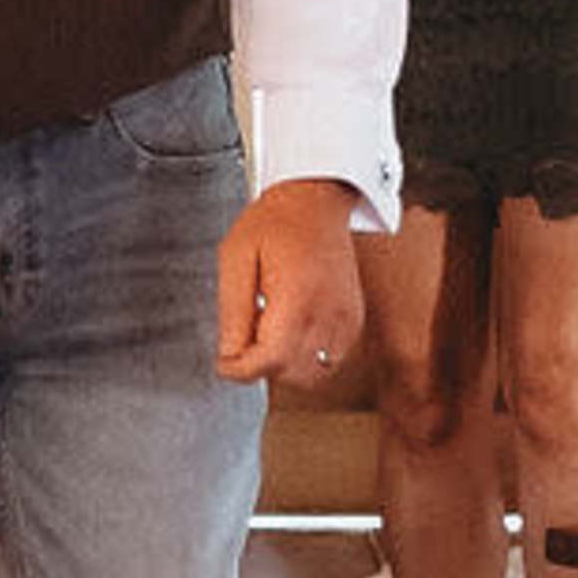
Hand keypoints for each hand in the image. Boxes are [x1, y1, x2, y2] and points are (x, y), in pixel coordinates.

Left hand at [220, 180, 363, 390]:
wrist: (315, 202)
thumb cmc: (274, 223)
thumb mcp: (235, 258)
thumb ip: (232, 312)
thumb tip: (229, 354)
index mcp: (296, 297)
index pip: (269, 362)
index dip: (238, 370)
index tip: (224, 362)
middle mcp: (327, 313)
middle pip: (290, 375)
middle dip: (261, 366)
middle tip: (247, 334)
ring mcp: (345, 320)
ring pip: (313, 376)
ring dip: (286, 367)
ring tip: (270, 330)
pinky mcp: (353, 321)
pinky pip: (331, 361)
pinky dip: (308, 358)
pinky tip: (291, 330)